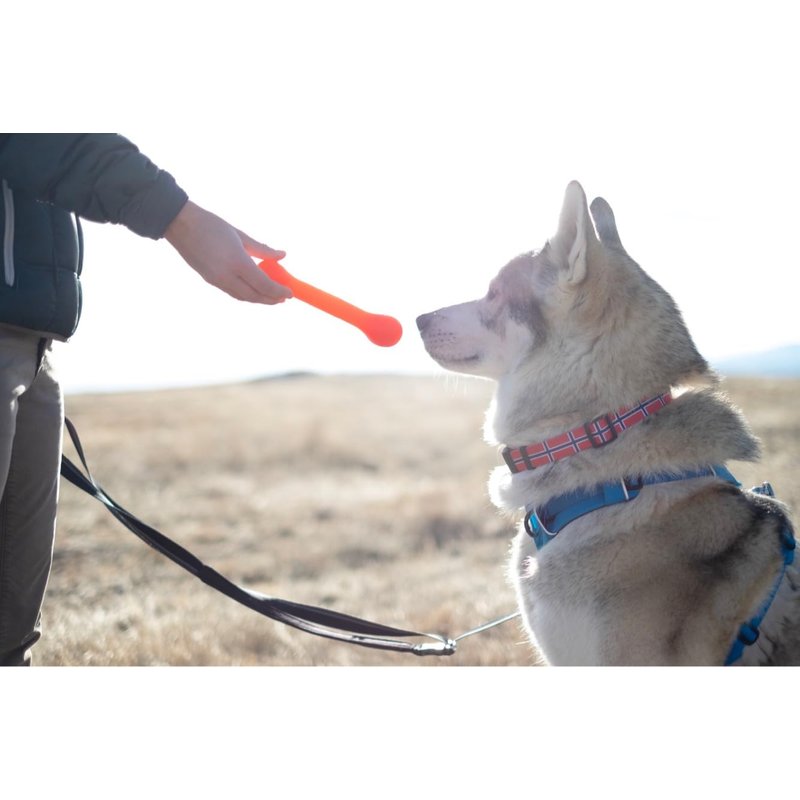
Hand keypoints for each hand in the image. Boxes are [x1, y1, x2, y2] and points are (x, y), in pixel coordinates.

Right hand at [164, 200, 291, 303]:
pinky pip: (232, 292)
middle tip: (283, 298)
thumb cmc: (212, 225)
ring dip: (258, 299)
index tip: (289, 293)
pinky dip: (245, 294)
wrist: (180, 224)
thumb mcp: (240, 235)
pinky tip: (253, 290)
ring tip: (271, 297)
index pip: (263, 284)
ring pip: (242, 297)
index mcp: (237, 261)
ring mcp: (216, 280)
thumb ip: (262, 249)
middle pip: (254, 295)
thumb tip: (282, 256)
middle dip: (270, 299)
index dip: (278, 290)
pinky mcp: (209, 280)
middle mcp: (226, 275)